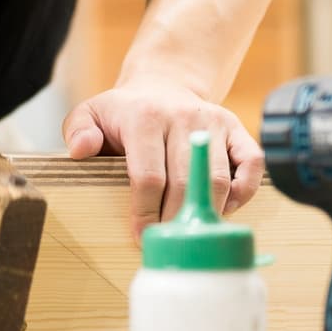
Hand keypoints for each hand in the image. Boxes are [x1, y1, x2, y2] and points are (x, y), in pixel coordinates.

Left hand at [61, 81, 264, 236]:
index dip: (146, 213)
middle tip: (169, 245)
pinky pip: (253, 164)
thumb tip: (81, 150)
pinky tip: (223, 208)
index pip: (148, 176)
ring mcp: (213, 122)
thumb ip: (78, 130)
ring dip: (208, 213)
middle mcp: (183, 117)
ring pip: (220, 179)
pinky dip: (243, 192)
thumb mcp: (90, 113)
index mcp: (145, 117)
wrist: (162, 84)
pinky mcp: (236, 127)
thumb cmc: (124, 112)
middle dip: (177, 221)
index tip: (142, 238)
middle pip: (186, 182)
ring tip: (193, 234)